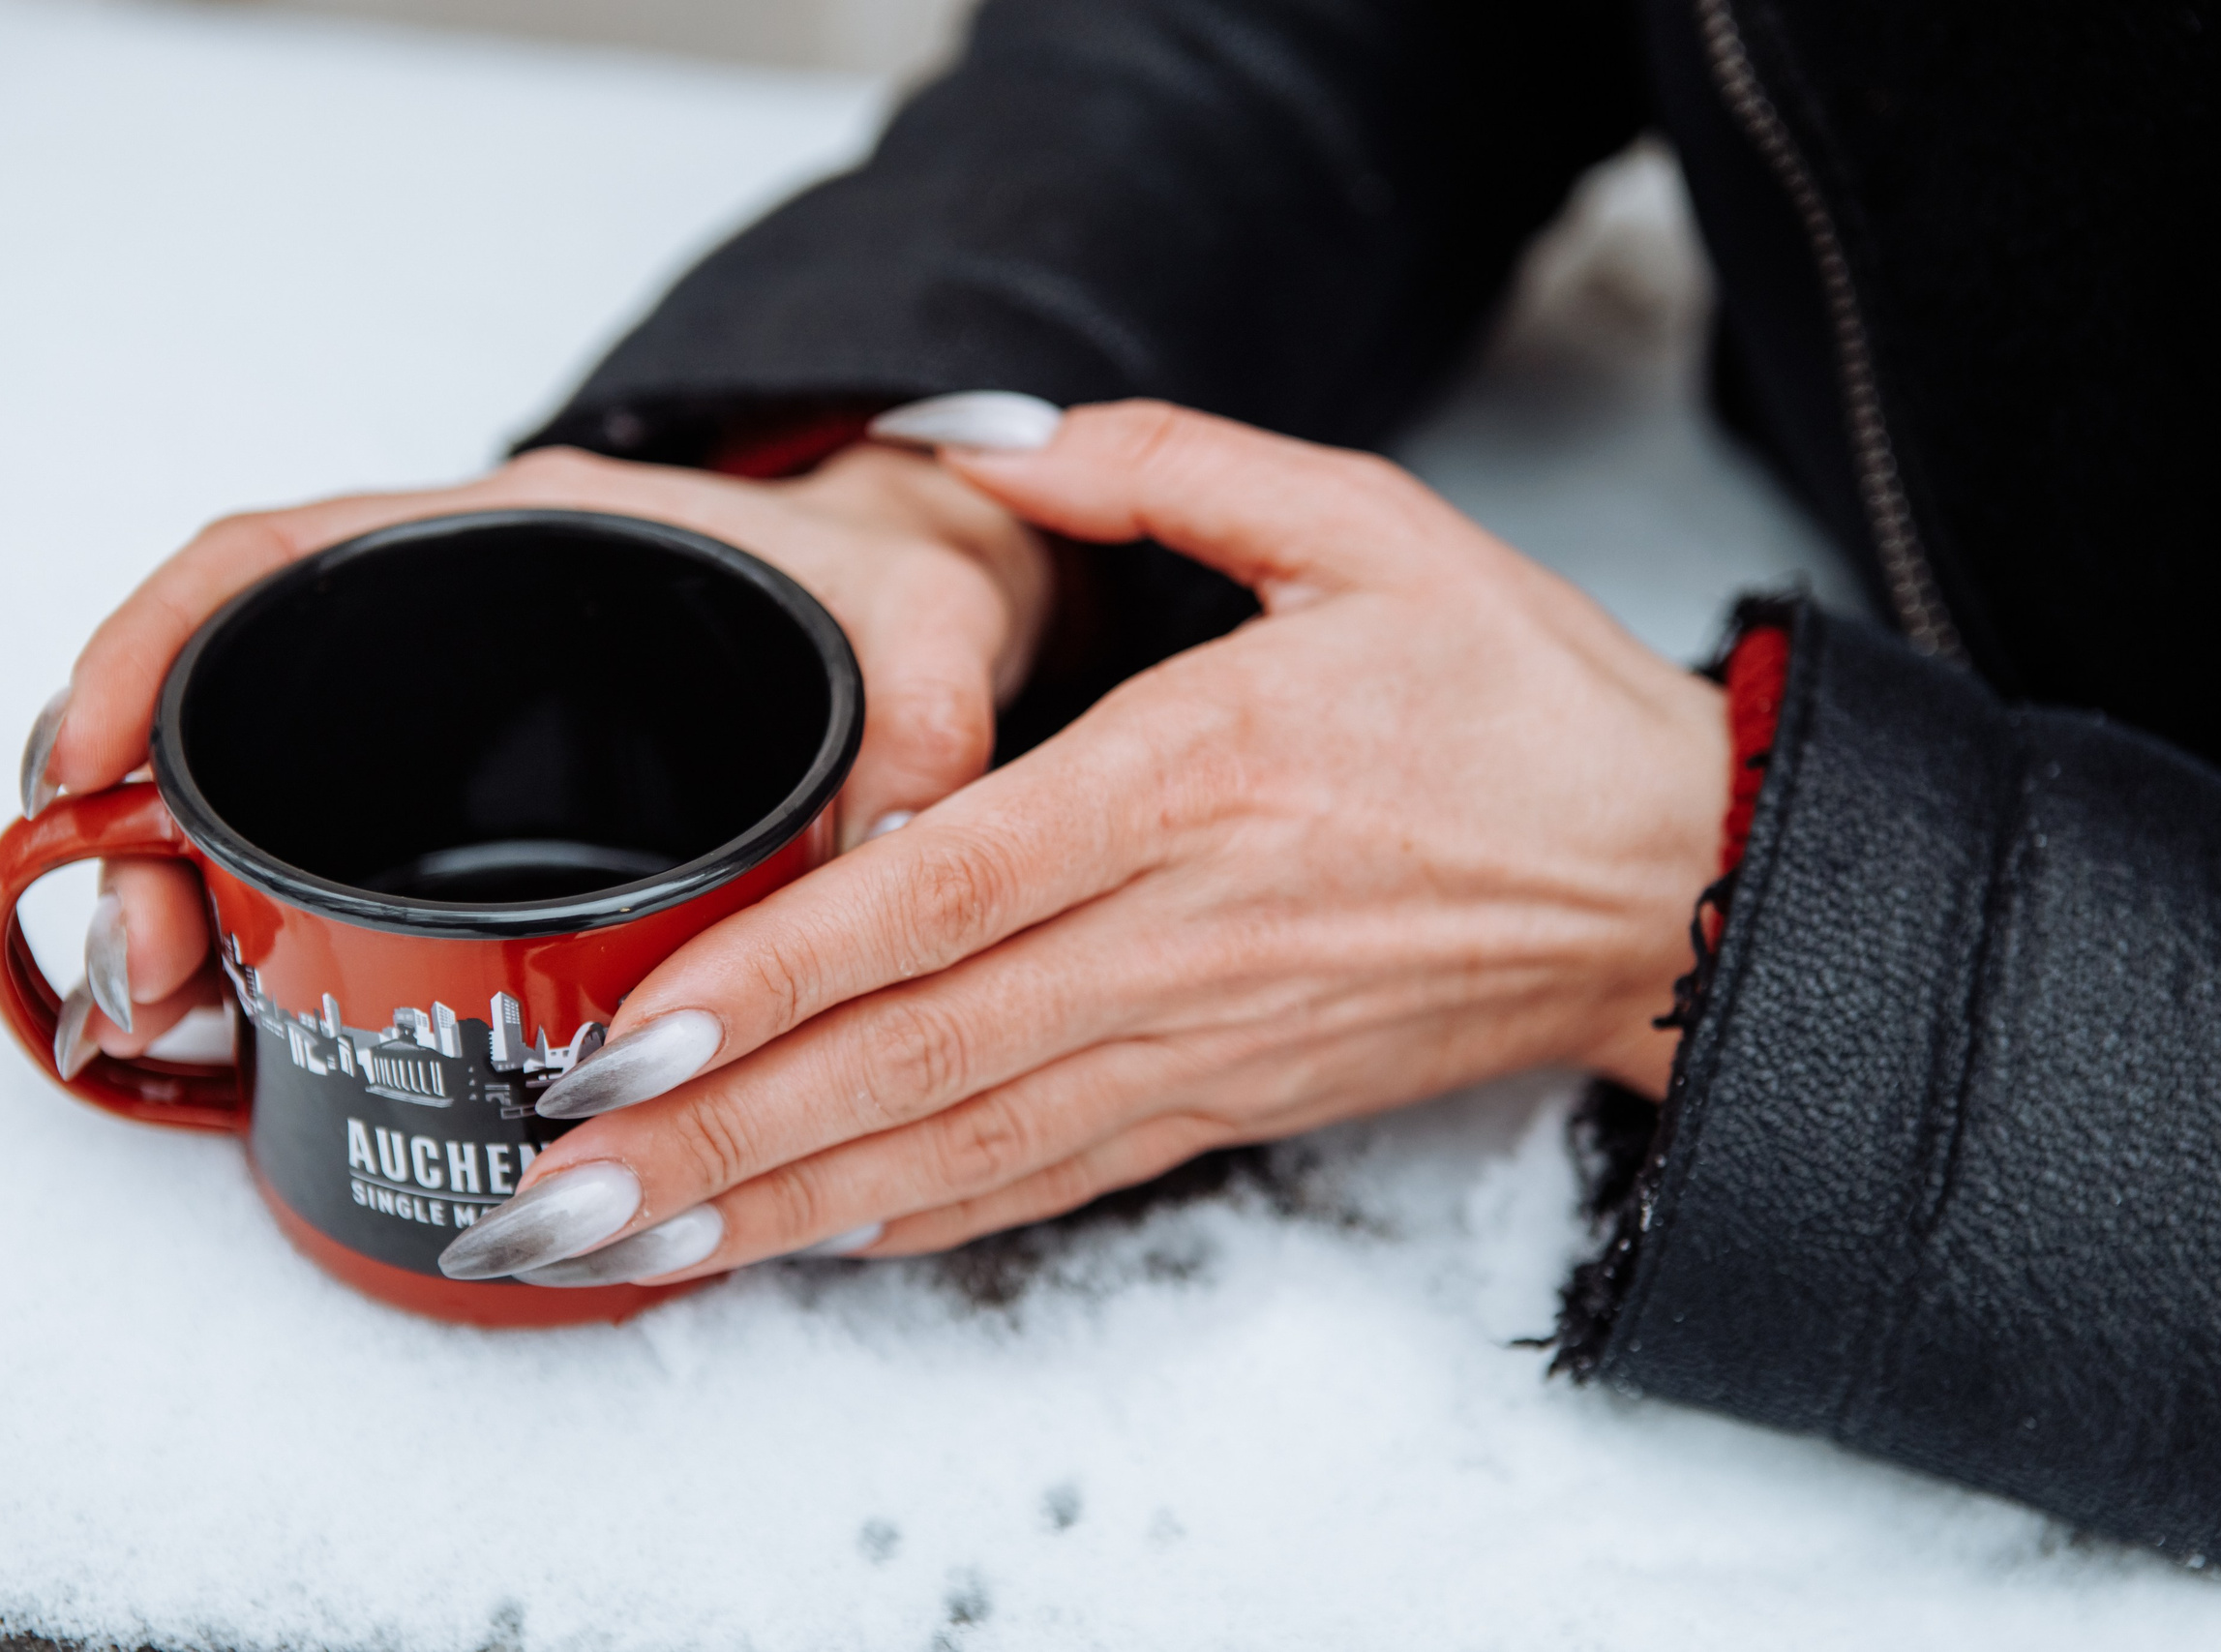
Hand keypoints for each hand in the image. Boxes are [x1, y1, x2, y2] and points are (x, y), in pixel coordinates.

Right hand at [22, 441, 1054, 1070]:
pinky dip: (281, 947)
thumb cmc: (893, 600)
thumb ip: (927, 716)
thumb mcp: (925, 628)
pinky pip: (348, 877)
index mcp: (530, 544)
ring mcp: (467, 743)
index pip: (283, 559)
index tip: (84, 753)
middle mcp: (467, 639)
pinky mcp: (497, 836)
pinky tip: (265, 1028)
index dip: (157, 642)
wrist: (917, 629)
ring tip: (179, 1019)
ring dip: (195, 910)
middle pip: (244, 715)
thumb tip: (889, 856)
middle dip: (151, 837)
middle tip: (145, 966)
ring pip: (276, 813)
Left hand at [439, 401, 1727, 1288]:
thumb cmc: (1519, 704)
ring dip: (787, 1203)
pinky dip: (915, 1221)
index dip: (783, 972)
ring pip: (961, 1145)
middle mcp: (1179, 937)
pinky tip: (807, 1241)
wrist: (1667, 880)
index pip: (945, 893)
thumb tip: (989, 438)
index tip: (635, 1031)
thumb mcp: (1370, 525)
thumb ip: (1165, 462)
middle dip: (721, 1131)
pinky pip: (1045, 1179)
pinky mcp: (1224, 1102)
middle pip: (915, 1054)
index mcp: (1192, 780)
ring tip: (632, 1243)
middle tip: (552, 1186)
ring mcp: (1199, 1042)